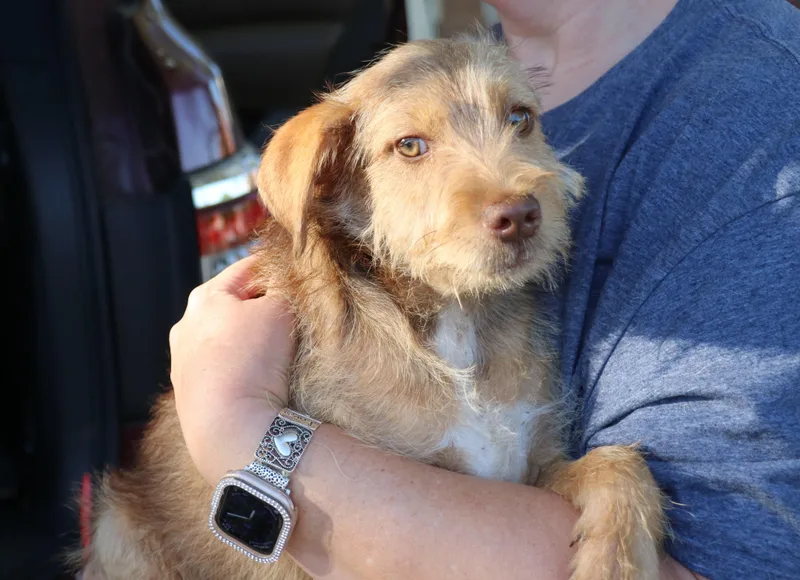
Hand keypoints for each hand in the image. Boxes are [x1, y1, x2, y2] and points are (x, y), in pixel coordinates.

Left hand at [169, 255, 294, 484]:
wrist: (230, 426)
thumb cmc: (253, 360)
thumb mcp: (280, 309)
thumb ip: (284, 287)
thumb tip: (287, 282)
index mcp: (204, 298)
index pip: (246, 270)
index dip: (276, 269)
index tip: (299, 275)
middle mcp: (186, 327)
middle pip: (233, 305)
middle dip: (261, 306)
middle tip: (293, 313)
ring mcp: (184, 364)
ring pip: (227, 340)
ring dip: (250, 340)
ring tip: (280, 350)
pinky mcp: (190, 396)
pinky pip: (223, 370)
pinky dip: (241, 368)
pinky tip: (260, 378)